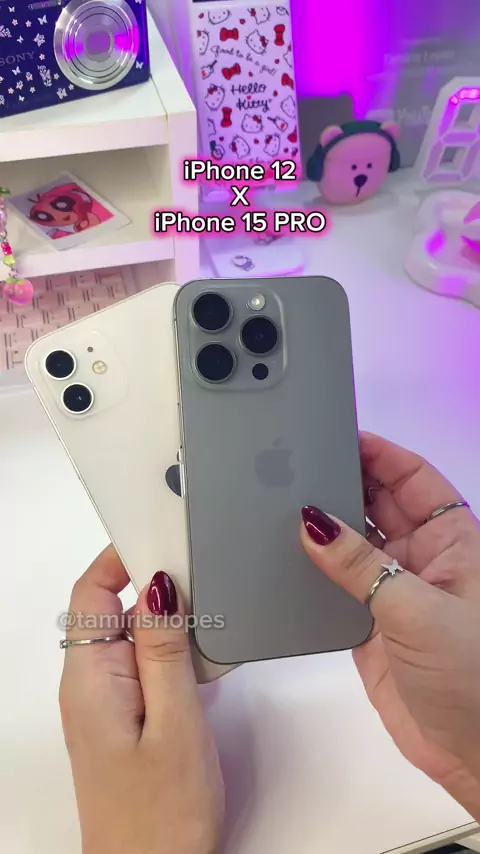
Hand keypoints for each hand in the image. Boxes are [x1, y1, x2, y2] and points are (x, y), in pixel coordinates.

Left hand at [60, 547, 223, 853]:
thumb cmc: (162, 812)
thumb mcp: (173, 723)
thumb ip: (164, 650)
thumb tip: (159, 584)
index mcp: (90, 678)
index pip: (91, 592)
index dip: (121, 555)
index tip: (162, 531)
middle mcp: (90, 684)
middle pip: (112, 609)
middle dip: (154, 582)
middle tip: (202, 565)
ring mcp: (108, 702)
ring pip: (133, 636)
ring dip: (169, 618)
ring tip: (212, 603)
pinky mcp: (127, 717)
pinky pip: (145, 664)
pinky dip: (173, 649)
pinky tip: (206, 650)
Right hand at [301, 432, 479, 819]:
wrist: (471, 753)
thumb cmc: (474, 678)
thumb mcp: (416, 608)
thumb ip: (360, 565)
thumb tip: (314, 523)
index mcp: (454, 539)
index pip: (413, 477)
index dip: (378, 452)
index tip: (336, 436)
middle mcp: (424, 558)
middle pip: (379, 503)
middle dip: (344, 484)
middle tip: (299, 469)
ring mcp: (396, 590)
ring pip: (354, 542)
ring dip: (326, 529)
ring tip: (286, 507)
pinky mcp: (371, 623)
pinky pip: (338, 584)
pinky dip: (315, 571)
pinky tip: (291, 558)